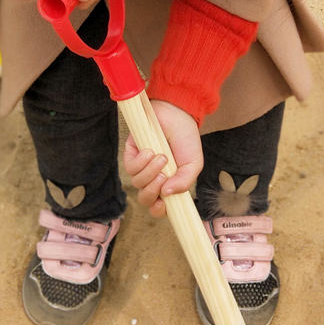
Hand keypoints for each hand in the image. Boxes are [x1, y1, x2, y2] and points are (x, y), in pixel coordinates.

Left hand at [123, 100, 202, 217]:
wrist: (177, 115)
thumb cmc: (186, 139)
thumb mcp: (193, 164)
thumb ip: (184, 182)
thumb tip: (167, 194)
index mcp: (169, 185)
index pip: (158, 207)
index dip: (158, 210)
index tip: (164, 204)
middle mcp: (153, 179)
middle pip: (145, 198)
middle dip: (152, 190)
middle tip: (163, 175)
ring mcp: (142, 167)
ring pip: (138, 183)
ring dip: (150, 172)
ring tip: (162, 156)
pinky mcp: (132, 154)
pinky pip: (130, 168)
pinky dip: (141, 161)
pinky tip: (150, 151)